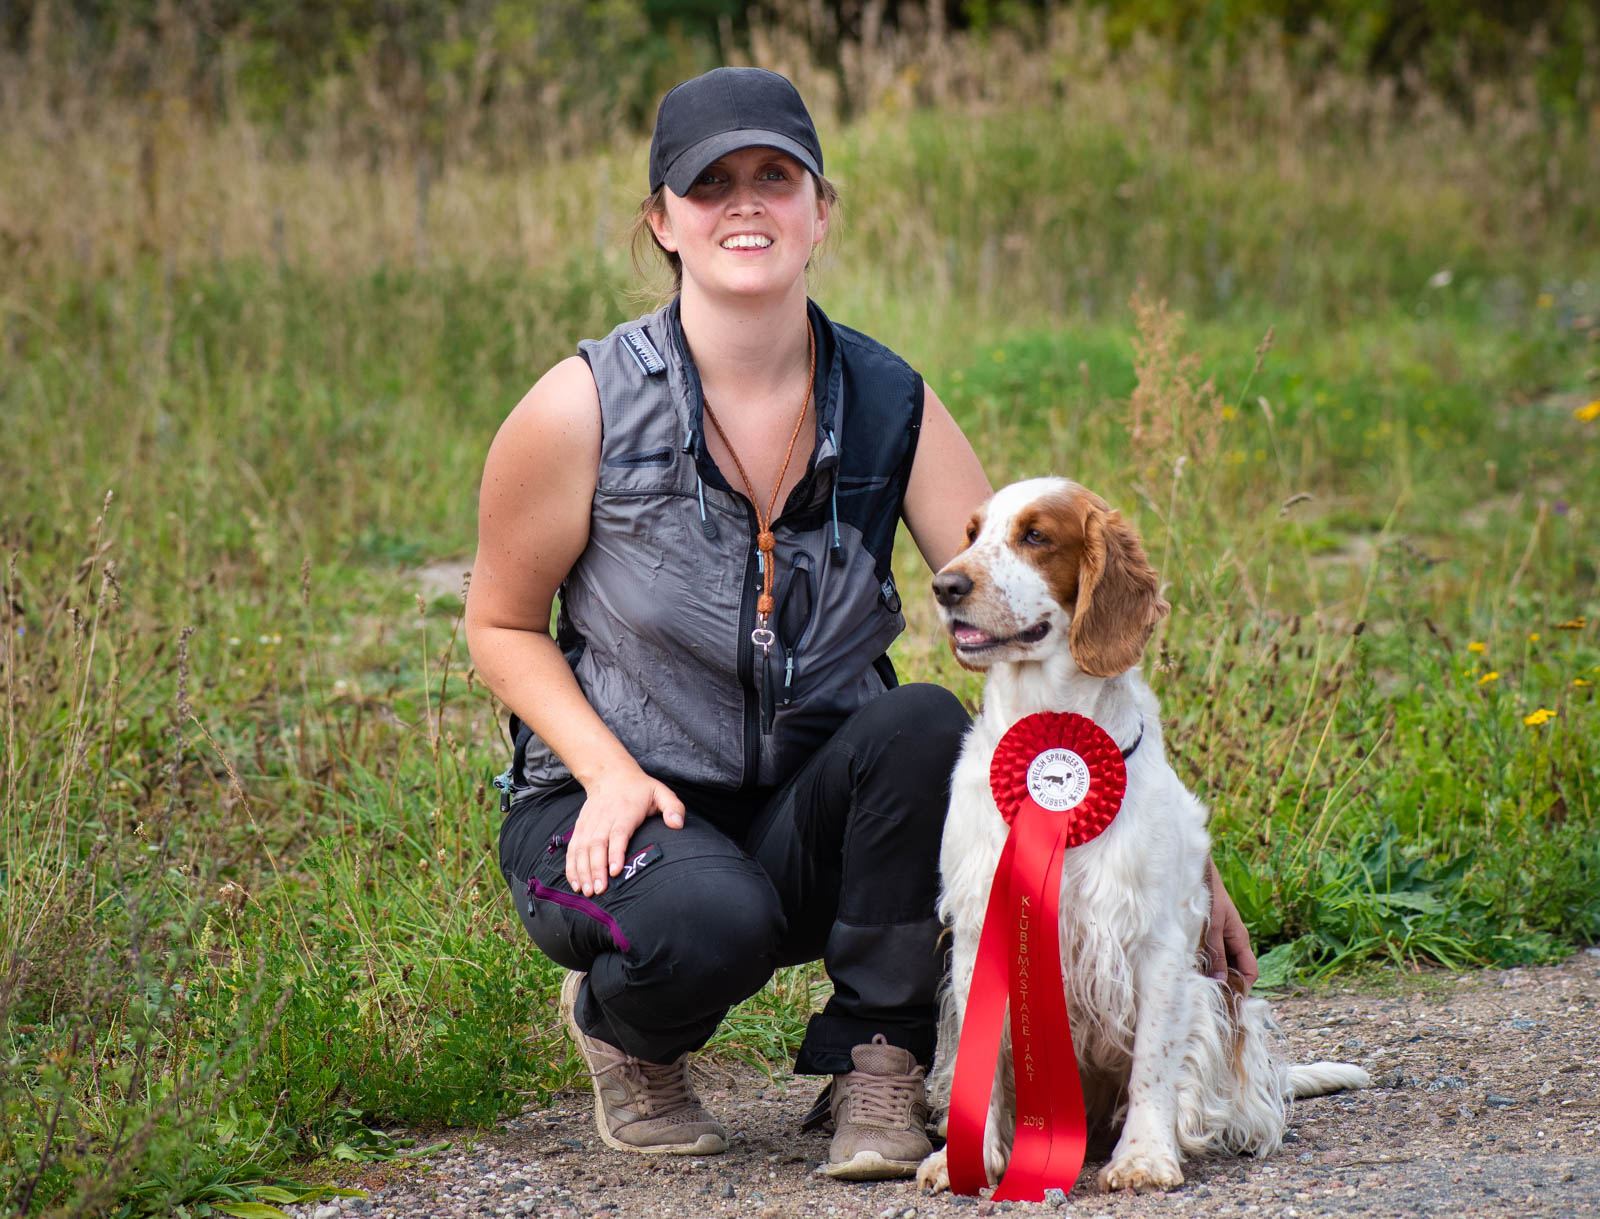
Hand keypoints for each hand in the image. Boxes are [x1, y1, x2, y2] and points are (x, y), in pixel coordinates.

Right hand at [566, 767, 684, 896]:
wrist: (610, 774)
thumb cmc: (640, 789)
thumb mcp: (661, 792)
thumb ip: (673, 807)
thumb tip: (677, 825)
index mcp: (625, 811)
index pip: (618, 833)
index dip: (615, 853)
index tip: (615, 871)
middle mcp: (604, 817)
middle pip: (597, 844)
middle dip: (596, 868)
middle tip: (600, 890)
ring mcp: (590, 823)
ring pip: (582, 848)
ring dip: (583, 870)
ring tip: (588, 891)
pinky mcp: (580, 827)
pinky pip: (573, 848)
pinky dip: (572, 866)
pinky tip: (576, 883)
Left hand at [1203, 856, 1258, 990]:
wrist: (1194, 871)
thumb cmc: (1207, 896)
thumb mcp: (1211, 928)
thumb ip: (1216, 954)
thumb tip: (1221, 982)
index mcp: (1240, 938)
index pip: (1250, 971)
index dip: (1243, 987)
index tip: (1230, 1002)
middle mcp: (1231, 939)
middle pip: (1235, 969)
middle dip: (1226, 984)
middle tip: (1211, 999)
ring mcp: (1219, 936)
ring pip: (1220, 962)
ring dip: (1211, 974)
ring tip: (1198, 987)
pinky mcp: (1205, 933)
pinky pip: (1208, 953)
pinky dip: (1202, 963)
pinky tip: (1190, 969)